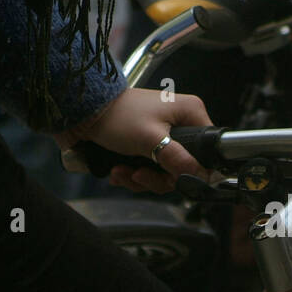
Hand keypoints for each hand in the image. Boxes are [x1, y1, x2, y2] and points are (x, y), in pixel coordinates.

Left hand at [53, 88, 212, 192]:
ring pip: (164, 171)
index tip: (174, 180)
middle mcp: (180, 123)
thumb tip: (201, 176)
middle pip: (184, 165)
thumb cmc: (117, 116)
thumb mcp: (151, 140)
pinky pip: (149, 168)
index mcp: (190, 113)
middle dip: (158, 177)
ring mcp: (163, 135)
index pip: (208, 149)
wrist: (82, 112)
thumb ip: (179, 160)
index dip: (194, 169)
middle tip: (140, 175)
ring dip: (141, 178)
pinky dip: (133, 173)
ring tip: (123, 171)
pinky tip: (118, 169)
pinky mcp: (147, 144)